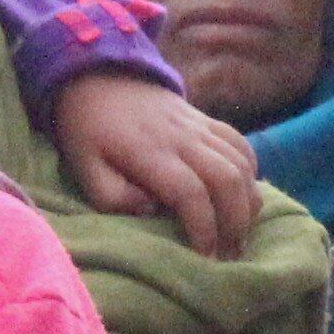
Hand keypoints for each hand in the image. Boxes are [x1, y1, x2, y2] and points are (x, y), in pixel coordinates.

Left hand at [53, 66, 259, 256]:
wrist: (98, 75)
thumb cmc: (88, 130)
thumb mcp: (83, 167)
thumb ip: (111, 195)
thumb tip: (150, 210)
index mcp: (149, 153)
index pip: (190, 194)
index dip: (203, 229)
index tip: (204, 258)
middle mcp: (182, 138)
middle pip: (227, 180)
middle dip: (236, 222)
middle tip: (230, 254)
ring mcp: (198, 126)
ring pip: (241, 163)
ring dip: (248, 202)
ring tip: (240, 233)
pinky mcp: (205, 120)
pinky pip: (241, 144)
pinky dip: (251, 172)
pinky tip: (245, 195)